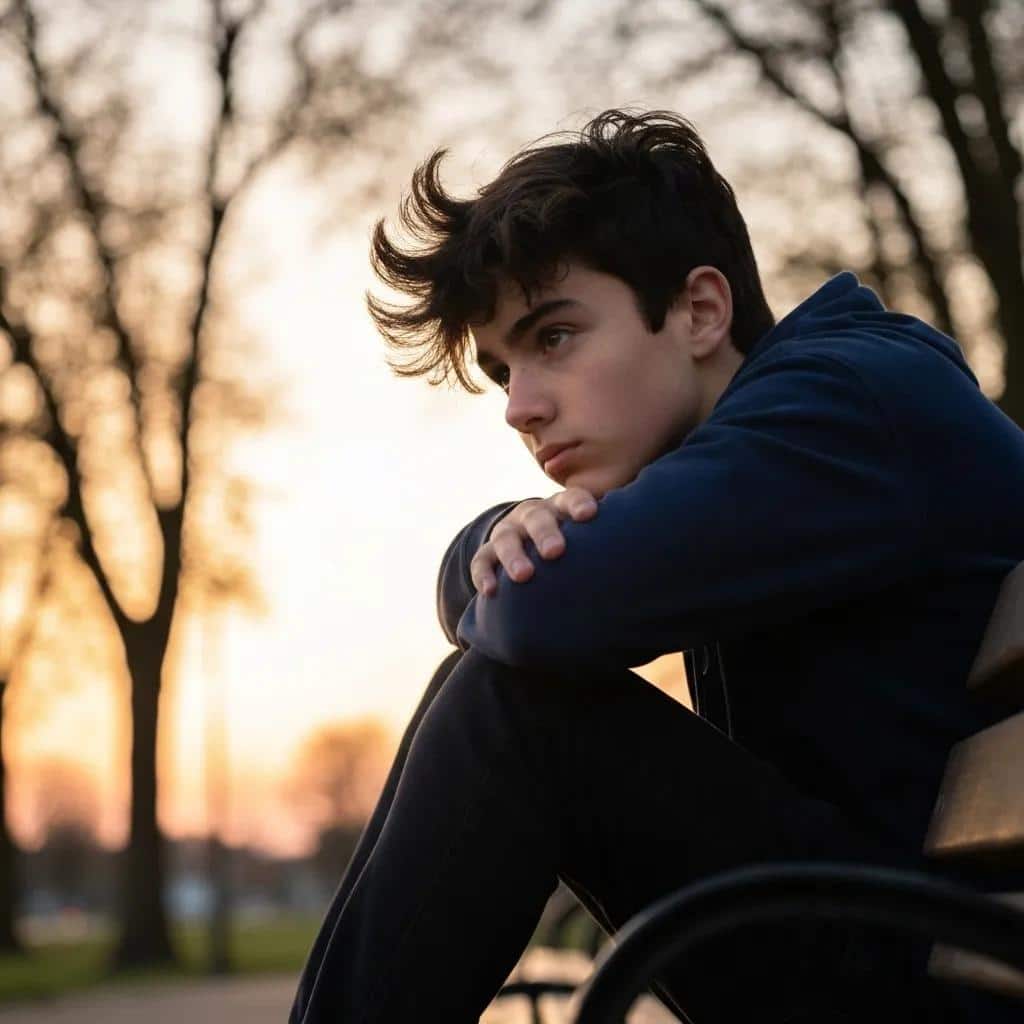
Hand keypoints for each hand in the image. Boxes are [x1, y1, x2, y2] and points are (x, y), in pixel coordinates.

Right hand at [470, 487, 598, 596]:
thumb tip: (654, 548)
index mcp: (560, 507)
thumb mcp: (586, 535)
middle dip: (545, 534)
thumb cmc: (574, 543)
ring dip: (514, 556)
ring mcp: (508, 532)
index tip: (589, 514)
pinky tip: (490, 592)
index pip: (570, 499)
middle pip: (537, 518)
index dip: (578, 504)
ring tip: (523, 576)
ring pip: (506, 539)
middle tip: (555, 552)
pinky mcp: (489, 551)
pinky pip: (481, 561)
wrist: (535, 542)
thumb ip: (605, 538)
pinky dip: (484, 575)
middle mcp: (532, 515)